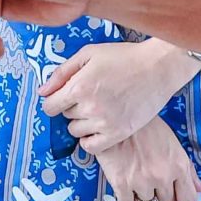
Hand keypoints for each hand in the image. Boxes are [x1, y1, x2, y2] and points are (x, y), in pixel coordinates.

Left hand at [41, 40, 200, 152]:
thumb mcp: (89, 54)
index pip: (50, 106)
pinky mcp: (118, 133)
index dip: (54, 101)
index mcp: (79, 86)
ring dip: (82, 122)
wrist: (158, 68)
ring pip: (76, 131)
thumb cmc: (123, 57)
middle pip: (65, 116)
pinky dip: (90, 139)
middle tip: (91, 95)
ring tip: (98, 108)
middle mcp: (89, 107)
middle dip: (72, 107)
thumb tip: (43, 92)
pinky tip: (98, 127)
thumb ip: (62, 72)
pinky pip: (91, 147)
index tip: (63, 97)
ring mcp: (104, 123)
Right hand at [93, 117, 200, 200]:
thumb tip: (200, 189)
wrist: (118, 116)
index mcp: (178, 166)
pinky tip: (127, 189)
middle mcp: (162, 176)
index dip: (181, 198)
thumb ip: (188, 169)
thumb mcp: (173, 143)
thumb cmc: (146, 127)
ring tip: (138, 182)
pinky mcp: (121, 183)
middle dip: (161, 195)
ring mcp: (141, 181)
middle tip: (152, 180)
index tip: (174, 194)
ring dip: (144, 197)